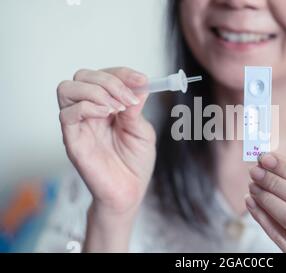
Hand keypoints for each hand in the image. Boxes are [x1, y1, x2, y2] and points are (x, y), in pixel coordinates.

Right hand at [57, 67, 155, 215]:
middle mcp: (89, 111)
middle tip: (129, 99)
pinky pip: (66, 113)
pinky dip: (88, 107)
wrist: (130, 192)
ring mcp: (78, 125)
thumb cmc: (136, 163)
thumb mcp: (143, 131)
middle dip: (109, 81)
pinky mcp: (72, 139)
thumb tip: (138, 86)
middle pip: (83, 76)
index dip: (123, 74)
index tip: (143, 80)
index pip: (104, 76)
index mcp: (107, 106)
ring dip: (96, 91)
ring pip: (67, 88)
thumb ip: (136, 109)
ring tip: (117, 108)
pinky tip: (107, 115)